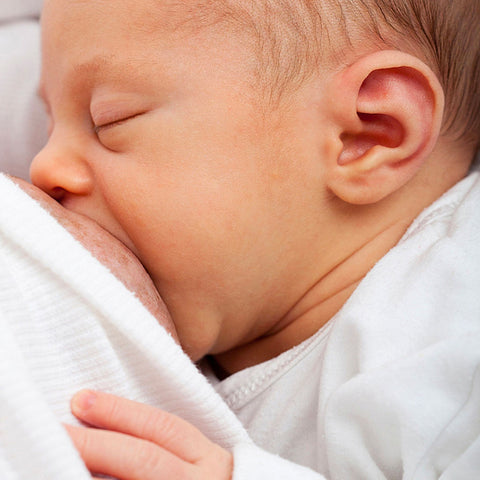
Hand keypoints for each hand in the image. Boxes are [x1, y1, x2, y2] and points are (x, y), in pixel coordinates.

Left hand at [66, 390, 232, 479]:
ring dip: (95, 478)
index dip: (120, 412)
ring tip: (57, 463)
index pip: (161, 428)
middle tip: (57, 431)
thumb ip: (165, 447)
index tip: (81, 399)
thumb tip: (105, 428)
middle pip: (144, 460)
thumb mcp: (199, 461)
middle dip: (97, 444)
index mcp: (207, 458)